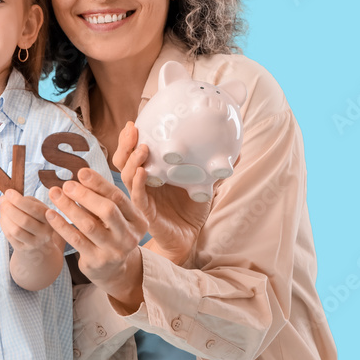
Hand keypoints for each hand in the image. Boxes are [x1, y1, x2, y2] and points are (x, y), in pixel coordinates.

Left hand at [0, 190, 59, 253]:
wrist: (41, 244)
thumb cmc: (37, 219)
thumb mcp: (39, 208)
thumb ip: (26, 200)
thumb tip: (6, 198)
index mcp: (49, 219)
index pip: (34, 210)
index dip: (19, 201)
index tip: (8, 192)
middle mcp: (44, 233)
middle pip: (24, 221)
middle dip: (9, 208)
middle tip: (3, 200)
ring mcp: (34, 243)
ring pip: (16, 230)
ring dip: (5, 216)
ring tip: (2, 207)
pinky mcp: (23, 248)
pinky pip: (10, 236)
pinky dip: (4, 224)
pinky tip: (4, 217)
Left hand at [45, 167, 147, 307]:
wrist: (112, 270)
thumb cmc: (111, 233)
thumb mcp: (117, 217)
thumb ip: (104, 198)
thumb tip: (82, 175)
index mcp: (138, 221)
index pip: (118, 197)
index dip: (99, 183)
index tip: (81, 172)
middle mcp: (129, 236)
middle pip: (107, 210)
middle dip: (85, 195)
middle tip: (66, 184)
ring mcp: (114, 251)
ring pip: (89, 225)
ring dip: (69, 207)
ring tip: (55, 194)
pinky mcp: (96, 261)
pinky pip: (76, 240)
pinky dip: (62, 225)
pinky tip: (51, 214)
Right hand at [114, 122, 212, 265]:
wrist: (188, 237)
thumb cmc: (190, 210)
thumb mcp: (203, 184)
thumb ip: (212, 168)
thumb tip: (236, 152)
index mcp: (151, 172)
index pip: (134, 152)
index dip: (130, 138)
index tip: (135, 122)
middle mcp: (142, 182)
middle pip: (123, 160)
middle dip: (124, 143)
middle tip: (131, 128)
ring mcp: (141, 196)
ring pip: (126, 175)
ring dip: (132, 160)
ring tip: (142, 148)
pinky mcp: (145, 211)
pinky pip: (137, 196)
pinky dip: (137, 183)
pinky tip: (143, 172)